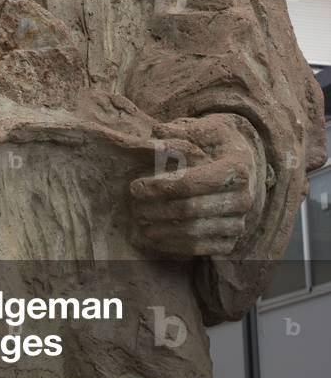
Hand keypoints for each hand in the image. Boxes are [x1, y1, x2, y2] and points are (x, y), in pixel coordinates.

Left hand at [130, 114, 261, 257]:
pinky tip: (153, 238)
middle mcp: (243, 199)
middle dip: (156, 209)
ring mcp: (239, 223)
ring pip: (193, 232)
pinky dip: (173, 245)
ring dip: (161, 230)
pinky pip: (199, 249)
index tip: (135, 187)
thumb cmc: (218, 143)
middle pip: (190, 210)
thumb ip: (183, 129)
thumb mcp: (207, 128)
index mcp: (237, 169)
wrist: (243, 165)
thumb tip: (158, 132)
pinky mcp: (231, 242)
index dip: (160, 187)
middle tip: (133, 206)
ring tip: (139, 222)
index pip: (190, 183)